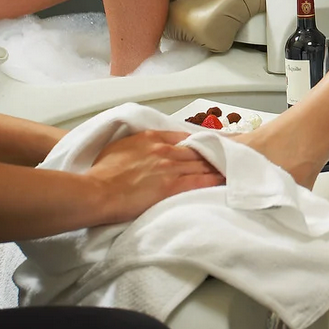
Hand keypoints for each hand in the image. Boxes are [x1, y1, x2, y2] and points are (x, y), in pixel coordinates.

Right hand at [86, 130, 221, 225]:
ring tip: (230, 168)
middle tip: (228, 155)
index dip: (199, 142)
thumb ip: (137, 143)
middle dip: (213, 152)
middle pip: (197, 149)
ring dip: (217, 166)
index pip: (184, 136)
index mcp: (151, 137)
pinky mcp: (172, 185)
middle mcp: (164, 149)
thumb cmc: (102, 173)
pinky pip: (200, 180)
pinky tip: (223, 180)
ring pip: (202, 163)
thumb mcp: (119, 146)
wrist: (97, 192)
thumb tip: (144, 148)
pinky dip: (214, 179)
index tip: (210, 145)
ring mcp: (170, 167)